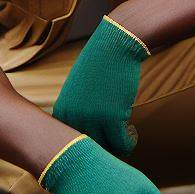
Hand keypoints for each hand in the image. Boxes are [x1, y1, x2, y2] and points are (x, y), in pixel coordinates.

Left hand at [51, 15, 148, 156]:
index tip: (101, 140)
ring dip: (118, 146)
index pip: (70, 143)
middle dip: (104, 147)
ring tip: (124, 135)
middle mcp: (73, 117)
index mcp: (62, 112)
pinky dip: (129, 141)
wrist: (115, 45)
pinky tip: (132, 131)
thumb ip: (77, 115)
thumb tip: (85, 141)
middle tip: (115, 141)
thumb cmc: (98, 67)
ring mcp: (92, 119)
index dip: (88, 144)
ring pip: (106, 148)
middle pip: (88, 148)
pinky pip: (122, 143)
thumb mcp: (77, 91)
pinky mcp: (113, 118)